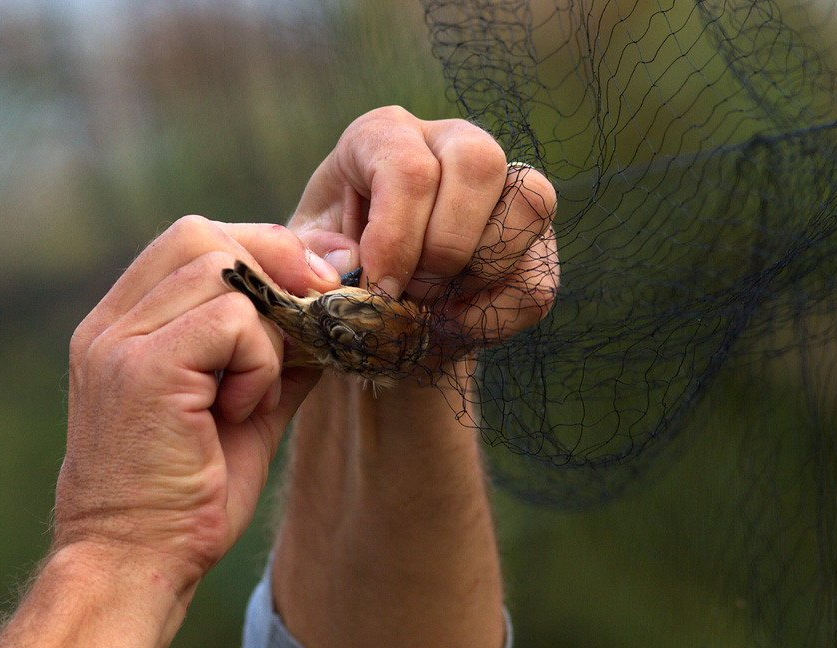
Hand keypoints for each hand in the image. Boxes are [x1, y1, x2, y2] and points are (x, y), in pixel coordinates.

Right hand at [55, 216, 338, 590]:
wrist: (136, 564)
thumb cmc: (186, 495)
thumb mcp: (242, 410)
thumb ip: (274, 356)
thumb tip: (327, 314)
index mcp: (122, 326)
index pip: (190, 240)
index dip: (261, 247)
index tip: (318, 277)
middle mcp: (110, 324)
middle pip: (201, 235)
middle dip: (274, 260)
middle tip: (315, 309)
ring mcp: (118, 342)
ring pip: (222, 270)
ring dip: (267, 327)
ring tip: (255, 390)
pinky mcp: (142, 369)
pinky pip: (233, 322)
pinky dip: (260, 362)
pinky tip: (242, 410)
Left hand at [289, 106, 558, 354]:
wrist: (370, 321)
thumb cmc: (329, 275)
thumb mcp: (296, 264)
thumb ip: (304, 258)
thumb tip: (348, 260)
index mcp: (383, 136)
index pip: (408, 167)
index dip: (396, 238)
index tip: (378, 290)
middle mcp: (449, 142)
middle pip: (478, 161)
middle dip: (444, 245)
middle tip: (411, 292)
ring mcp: (503, 187)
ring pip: (530, 202)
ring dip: (478, 271)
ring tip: (433, 304)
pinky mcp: (535, 242)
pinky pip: (540, 277)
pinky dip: (496, 314)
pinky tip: (455, 323)